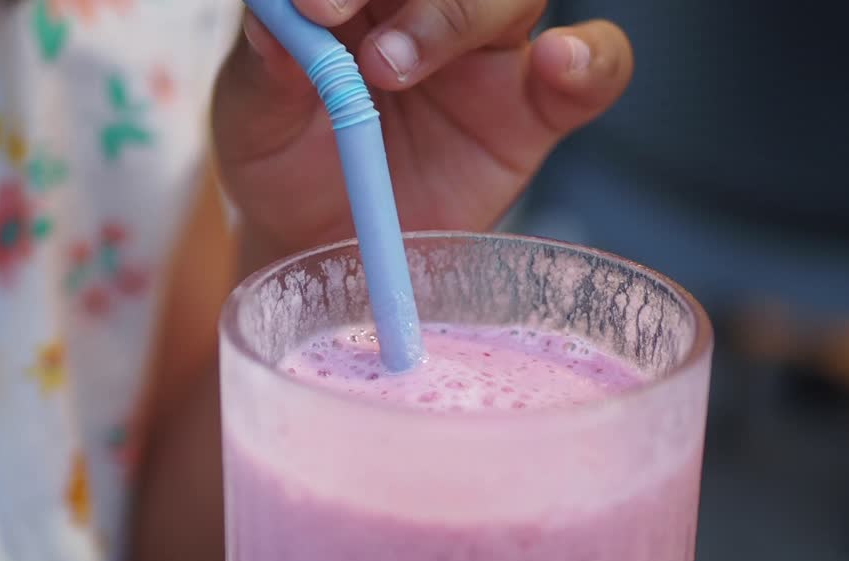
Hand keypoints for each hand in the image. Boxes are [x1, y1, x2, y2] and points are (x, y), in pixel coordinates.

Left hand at [212, 0, 632, 262]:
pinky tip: (557, 64)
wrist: (317, 248)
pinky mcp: (533, 110)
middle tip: (346, 28)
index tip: (314, 5)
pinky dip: (589, 60)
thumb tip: (275, 20)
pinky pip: (596, 67)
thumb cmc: (282, 168)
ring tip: (396, 68)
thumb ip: (265, 69)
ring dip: (459, 12)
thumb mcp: (251, 122)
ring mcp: (487, 52)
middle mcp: (424, 3)